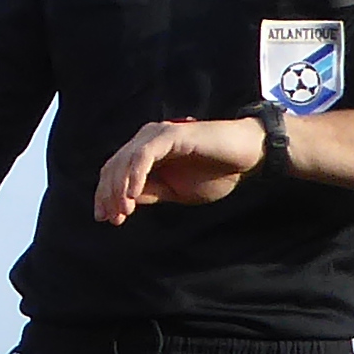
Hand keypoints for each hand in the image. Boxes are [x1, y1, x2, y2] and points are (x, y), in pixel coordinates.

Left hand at [92, 114, 260, 224]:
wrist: (247, 157)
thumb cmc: (216, 172)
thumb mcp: (176, 192)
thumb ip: (150, 193)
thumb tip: (124, 202)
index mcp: (146, 152)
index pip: (115, 171)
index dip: (106, 195)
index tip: (105, 219)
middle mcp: (147, 139)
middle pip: (114, 166)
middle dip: (109, 194)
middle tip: (112, 219)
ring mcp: (158, 134)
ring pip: (125, 160)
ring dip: (120, 188)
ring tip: (122, 211)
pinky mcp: (171, 134)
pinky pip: (144, 155)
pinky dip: (135, 175)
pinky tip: (133, 194)